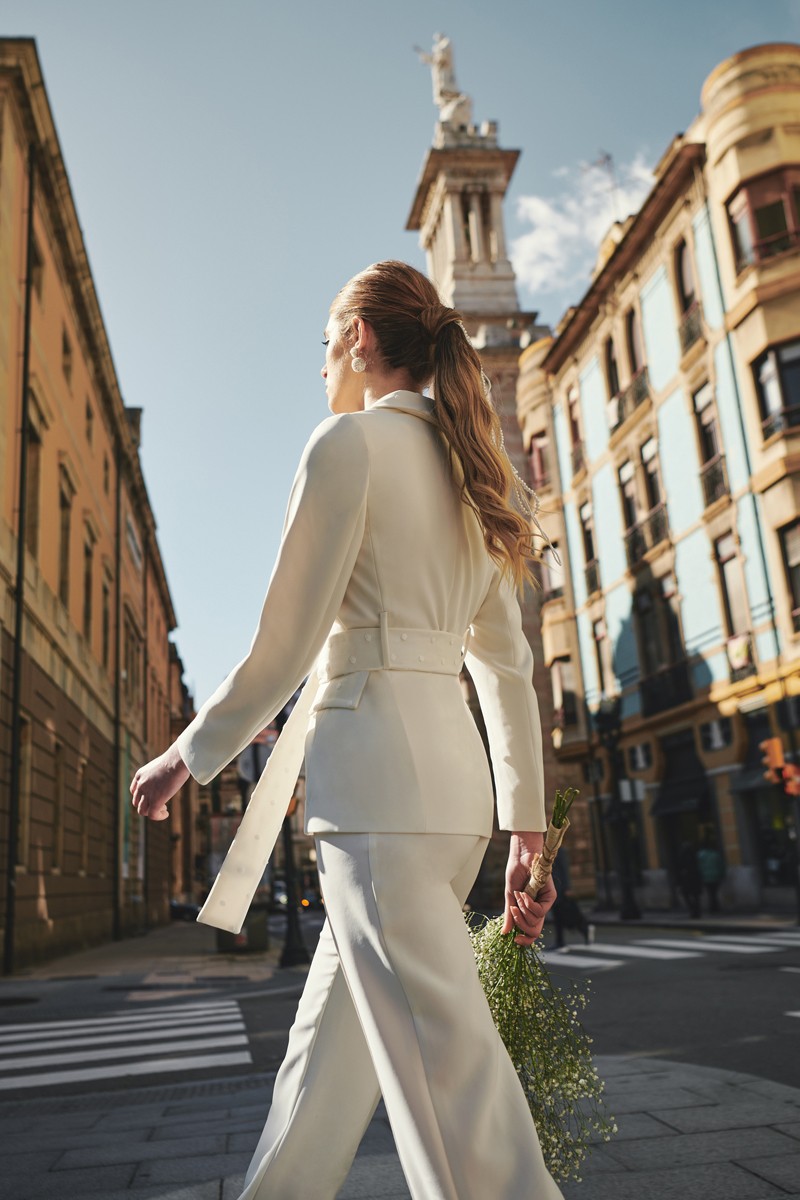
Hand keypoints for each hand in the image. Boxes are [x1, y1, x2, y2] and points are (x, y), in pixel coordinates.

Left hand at [130, 743, 189, 820]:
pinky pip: (152, 815)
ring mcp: (147, 793)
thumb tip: (168, 776)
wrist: (177, 760)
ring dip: (151, 812)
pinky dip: (158, 816)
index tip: (153, 796)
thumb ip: (159, 772)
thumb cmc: (175, 759)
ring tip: (163, 809)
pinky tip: (166, 814)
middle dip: (147, 805)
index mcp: (140, 775)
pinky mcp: (156, 801)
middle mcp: (141, 785)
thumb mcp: (161, 764)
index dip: (142, 797)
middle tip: (160, 803)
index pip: (134, 791)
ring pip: (142, 811)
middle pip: (137, 802)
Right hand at [501, 831, 556, 945]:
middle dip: (521, 924)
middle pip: (534, 931)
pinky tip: (525, 894)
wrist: (522, 856)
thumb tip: (505, 933)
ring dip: (523, 910)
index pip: (530, 932)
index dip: (525, 940)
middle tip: (514, 910)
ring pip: (536, 922)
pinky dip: (529, 904)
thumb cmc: (515, 873)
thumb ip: (509, 914)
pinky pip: (540, 911)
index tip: (514, 940)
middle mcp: (538, 908)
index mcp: (528, 910)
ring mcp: (545, 903)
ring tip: (519, 895)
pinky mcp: (551, 897)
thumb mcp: (509, 896)